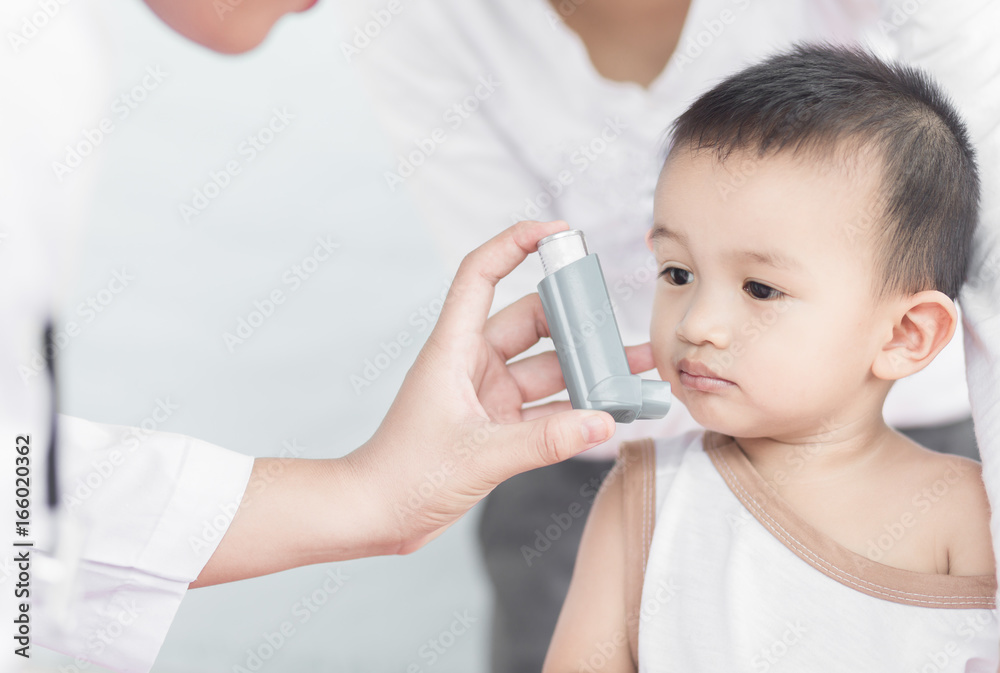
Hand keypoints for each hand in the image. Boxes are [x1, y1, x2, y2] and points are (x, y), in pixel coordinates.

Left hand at [192, 220, 653, 585]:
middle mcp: (473, 363)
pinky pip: (547, 406)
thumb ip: (543, 440)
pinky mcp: (498, 424)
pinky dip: (577, 409)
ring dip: (586, 369)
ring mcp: (488, 394)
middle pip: (532, 321)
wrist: (375, 515)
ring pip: (547, 367)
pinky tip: (611, 411)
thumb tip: (602, 422)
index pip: (481, 274)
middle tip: (619, 325)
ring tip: (634, 369)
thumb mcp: (478, 455)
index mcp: (454, 349)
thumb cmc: (402, 475)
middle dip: (577, 321)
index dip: (516, 244)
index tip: (558, 232)